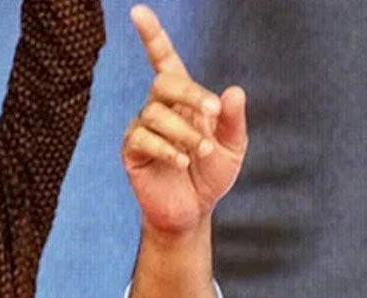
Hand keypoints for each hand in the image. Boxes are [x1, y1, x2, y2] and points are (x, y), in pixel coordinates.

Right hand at [122, 5, 247, 235]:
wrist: (194, 209)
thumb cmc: (211, 174)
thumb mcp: (232, 147)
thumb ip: (233, 120)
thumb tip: (234, 91)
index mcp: (184, 100)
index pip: (164, 60)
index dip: (153, 36)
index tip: (139, 12)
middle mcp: (159, 107)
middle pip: (164, 83)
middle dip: (191, 94)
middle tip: (213, 113)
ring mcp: (143, 127)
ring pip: (157, 114)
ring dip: (185, 132)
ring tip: (203, 152)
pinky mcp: (132, 150)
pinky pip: (142, 137)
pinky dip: (165, 147)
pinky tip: (181, 161)